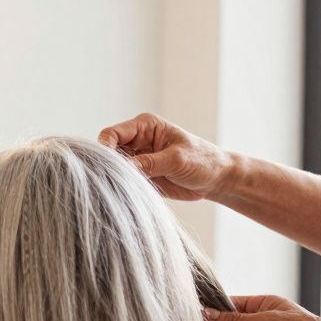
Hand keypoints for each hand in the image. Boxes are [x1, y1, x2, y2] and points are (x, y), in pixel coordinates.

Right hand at [97, 112, 235, 200]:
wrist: (216, 180)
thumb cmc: (202, 161)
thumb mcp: (176, 160)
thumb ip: (148, 163)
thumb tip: (122, 169)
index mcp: (145, 126)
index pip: (112, 134)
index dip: (104, 149)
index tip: (108, 166)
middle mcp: (136, 141)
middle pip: (107, 151)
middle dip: (107, 166)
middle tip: (114, 181)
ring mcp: (136, 159)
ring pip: (111, 168)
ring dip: (113, 178)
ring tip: (122, 189)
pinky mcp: (138, 176)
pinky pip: (120, 181)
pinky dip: (119, 188)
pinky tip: (125, 194)